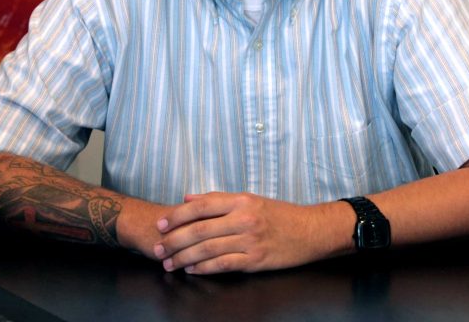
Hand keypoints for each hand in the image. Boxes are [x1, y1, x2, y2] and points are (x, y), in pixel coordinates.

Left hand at [152, 192, 346, 274]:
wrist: (311, 231)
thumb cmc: (279, 215)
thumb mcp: (250, 200)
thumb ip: (218, 199)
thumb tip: (187, 198)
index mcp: (241, 200)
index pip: (201, 205)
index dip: (177, 215)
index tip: (161, 224)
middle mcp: (244, 219)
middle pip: (200, 229)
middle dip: (174, 240)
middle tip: (158, 248)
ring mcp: (250, 240)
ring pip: (208, 249)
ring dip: (184, 258)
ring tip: (169, 264)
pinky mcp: (256, 260)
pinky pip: (224, 264)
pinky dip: (204, 268)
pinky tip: (191, 270)